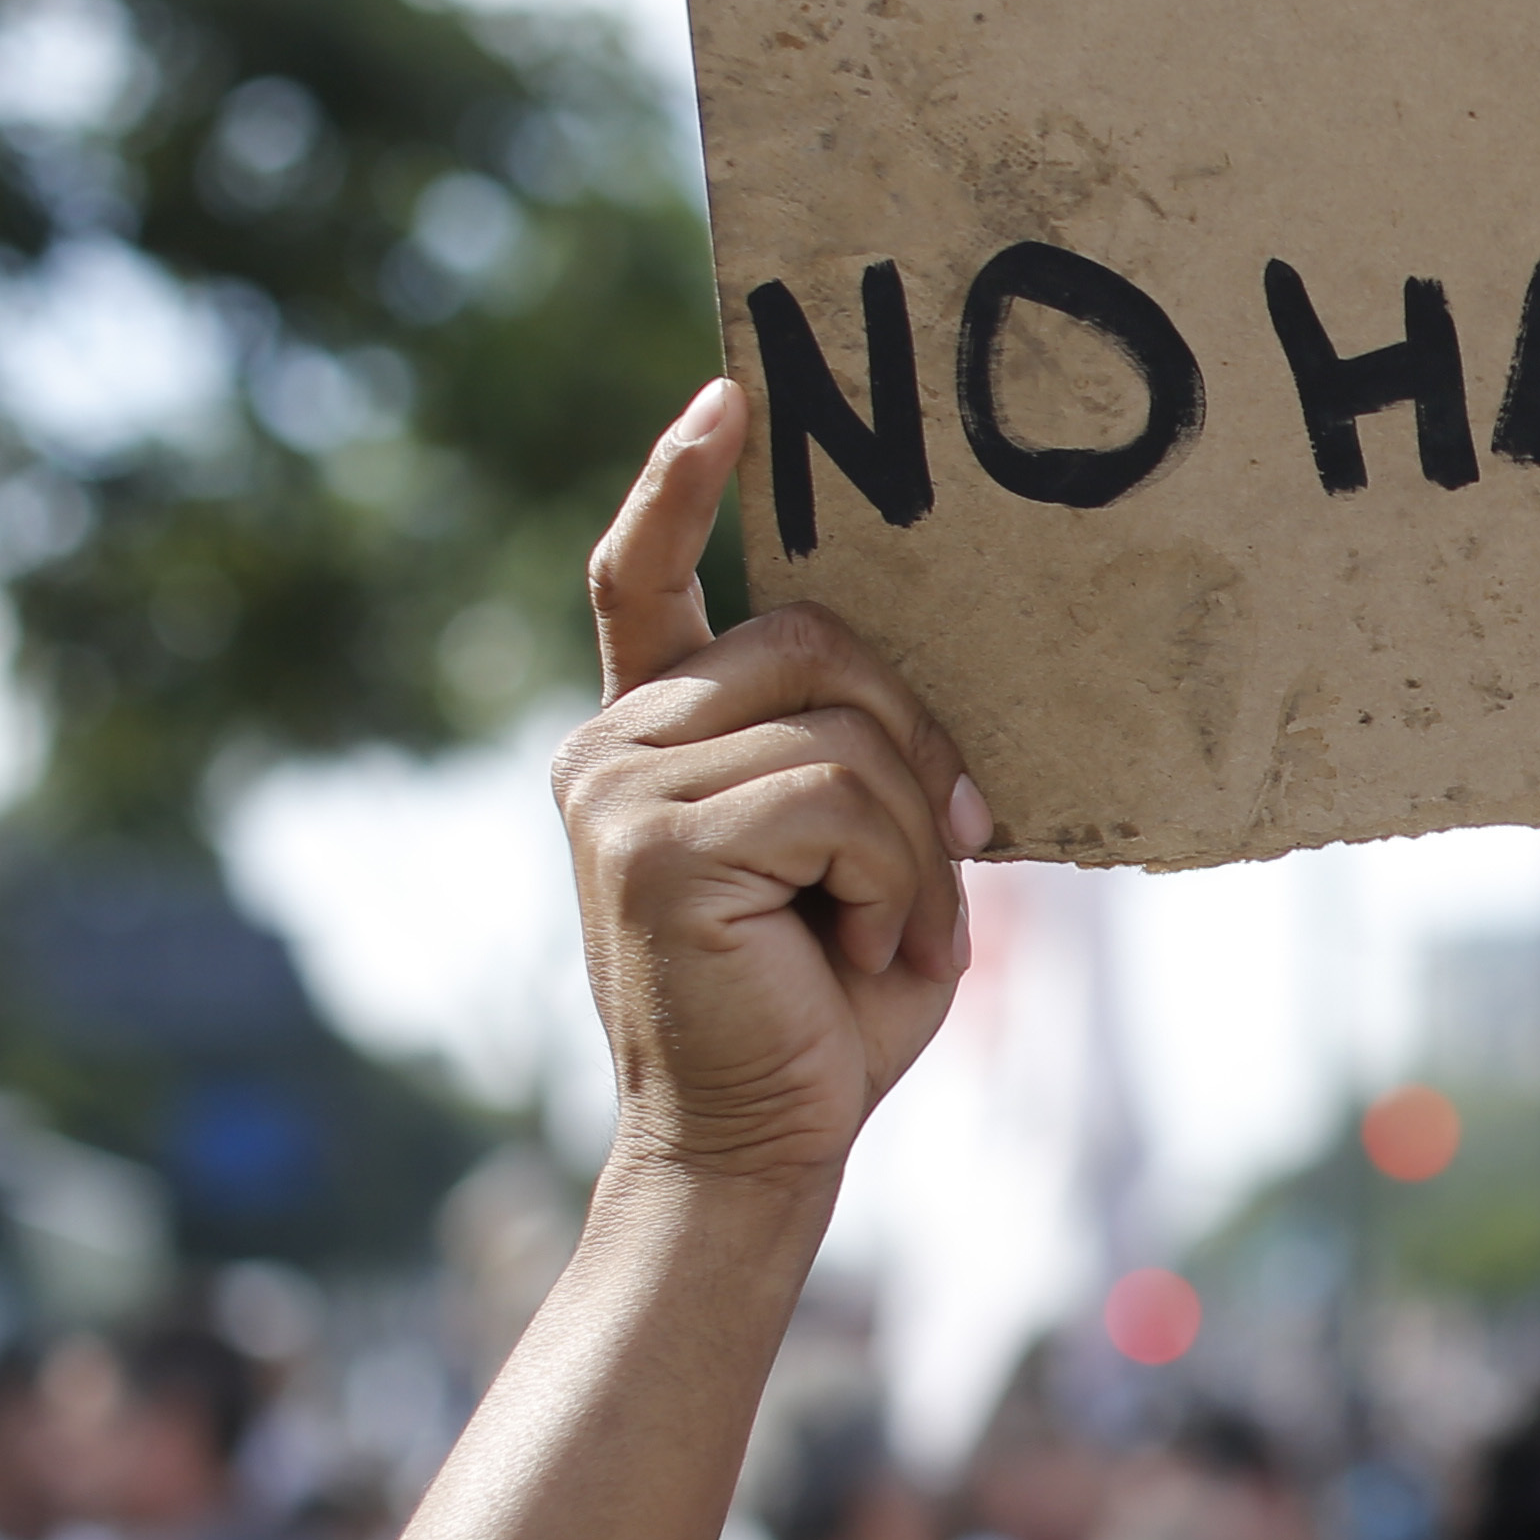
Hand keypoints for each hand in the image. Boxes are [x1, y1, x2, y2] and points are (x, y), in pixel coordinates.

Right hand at [560, 379, 989, 1195]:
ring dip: (912, 846)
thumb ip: (859, 755)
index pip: (644, 580)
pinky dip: (893, 883)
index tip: (732, 394)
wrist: (757, 1146)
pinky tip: (857, 954)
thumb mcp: (856, 854)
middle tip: (928, 869)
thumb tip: (921, 705)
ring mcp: (619, 788)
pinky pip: (840, 801)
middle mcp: (612, 747)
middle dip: (914, 752)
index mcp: (650, 738)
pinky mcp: (657, 840)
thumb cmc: (822, 1009)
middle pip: (820, 646)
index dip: (682, 484)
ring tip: (883, 935)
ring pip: (846, 734)